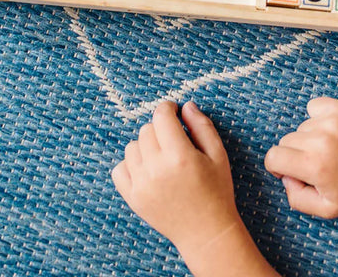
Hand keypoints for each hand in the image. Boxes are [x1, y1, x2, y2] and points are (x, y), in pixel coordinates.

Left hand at [112, 102, 241, 257]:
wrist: (206, 232)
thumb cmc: (216, 190)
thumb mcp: (218, 154)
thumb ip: (202, 126)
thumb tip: (186, 106)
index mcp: (180, 156)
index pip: (161, 116)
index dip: (168, 108)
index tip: (174, 111)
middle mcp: (156, 169)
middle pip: (146, 130)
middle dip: (160, 128)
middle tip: (174, 139)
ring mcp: (141, 185)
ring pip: (131, 147)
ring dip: (145, 145)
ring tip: (162, 156)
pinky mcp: (133, 198)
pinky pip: (119, 169)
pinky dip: (130, 165)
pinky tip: (147, 169)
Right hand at [264, 97, 337, 217]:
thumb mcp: (327, 208)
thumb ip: (297, 199)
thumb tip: (286, 178)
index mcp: (314, 166)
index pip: (273, 157)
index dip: (277, 166)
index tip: (291, 170)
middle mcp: (319, 141)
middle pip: (286, 141)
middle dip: (295, 153)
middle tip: (317, 163)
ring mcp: (330, 122)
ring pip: (301, 126)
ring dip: (310, 137)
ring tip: (331, 148)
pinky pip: (313, 107)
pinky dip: (317, 116)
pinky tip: (331, 130)